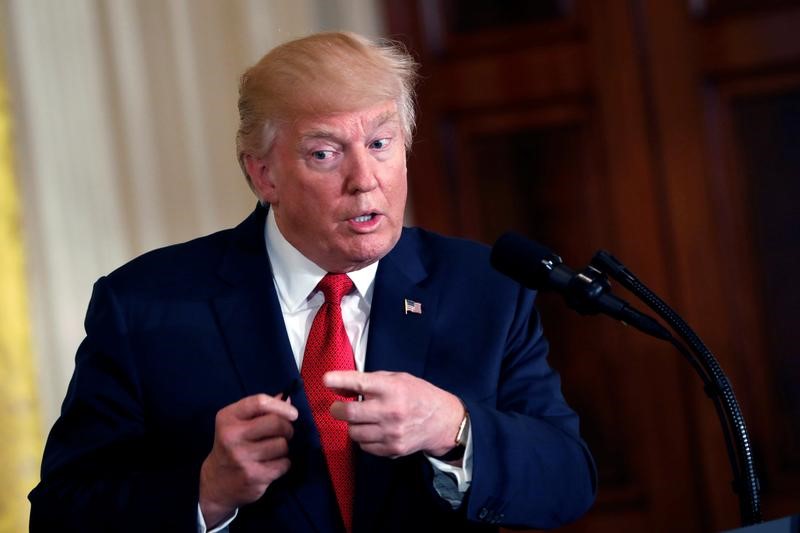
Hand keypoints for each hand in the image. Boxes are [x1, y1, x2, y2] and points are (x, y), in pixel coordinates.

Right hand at [199, 393, 297, 527]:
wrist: (216, 482)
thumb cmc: (233, 445)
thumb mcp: (239, 422)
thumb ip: (262, 410)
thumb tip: (287, 398)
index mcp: (228, 417)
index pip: (260, 402)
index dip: (282, 406)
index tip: (293, 414)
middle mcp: (232, 436)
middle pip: (276, 423)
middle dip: (287, 428)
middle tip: (285, 433)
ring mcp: (241, 457)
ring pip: (282, 445)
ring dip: (284, 448)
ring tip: (274, 450)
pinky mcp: (252, 476)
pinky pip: (283, 464)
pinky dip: (283, 464)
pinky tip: (272, 464)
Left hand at [325, 371, 464, 457]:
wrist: (442, 421)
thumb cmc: (417, 394)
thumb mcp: (397, 379)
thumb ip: (369, 382)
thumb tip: (337, 388)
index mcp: (392, 389)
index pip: (359, 383)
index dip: (339, 380)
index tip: (325, 380)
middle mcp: (390, 411)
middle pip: (350, 412)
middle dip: (337, 409)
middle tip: (337, 407)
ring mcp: (391, 433)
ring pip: (354, 432)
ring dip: (352, 425)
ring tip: (362, 419)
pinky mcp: (392, 449)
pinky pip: (364, 446)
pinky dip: (364, 438)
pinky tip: (373, 430)